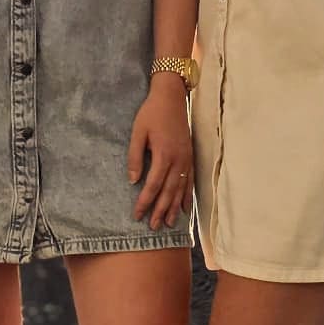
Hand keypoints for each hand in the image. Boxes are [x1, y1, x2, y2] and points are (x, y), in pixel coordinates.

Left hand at [127, 76, 193, 226]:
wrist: (172, 97)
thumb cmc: (151, 113)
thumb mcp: (137, 133)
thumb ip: (135, 157)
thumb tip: (133, 181)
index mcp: (164, 154)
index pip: (153, 185)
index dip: (145, 202)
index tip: (137, 215)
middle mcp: (178, 160)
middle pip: (168, 192)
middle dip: (159, 211)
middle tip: (152, 227)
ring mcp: (187, 159)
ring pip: (180, 189)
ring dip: (173, 208)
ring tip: (167, 224)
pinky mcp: (191, 156)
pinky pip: (190, 181)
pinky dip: (186, 196)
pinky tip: (183, 208)